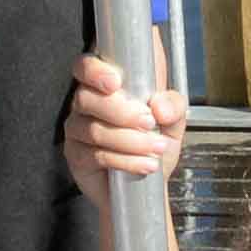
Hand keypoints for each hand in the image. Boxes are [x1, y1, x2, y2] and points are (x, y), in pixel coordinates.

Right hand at [65, 51, 183, 185]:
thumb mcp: (173, 120)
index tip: (115, 82)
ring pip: (94, 130)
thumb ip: (173, 106)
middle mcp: (86, 105)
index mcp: (105, 86)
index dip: (95, 71)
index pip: (86, 67)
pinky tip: (143, 164)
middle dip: (121, 112)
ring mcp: (78, 131)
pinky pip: (96, 156)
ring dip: (130, 140)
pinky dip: (125, 161)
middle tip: (149, 122)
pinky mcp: (78, 157)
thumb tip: (160, 107)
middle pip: (86, 98)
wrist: (150, 182)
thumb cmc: (154, 143)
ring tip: (155, 147)